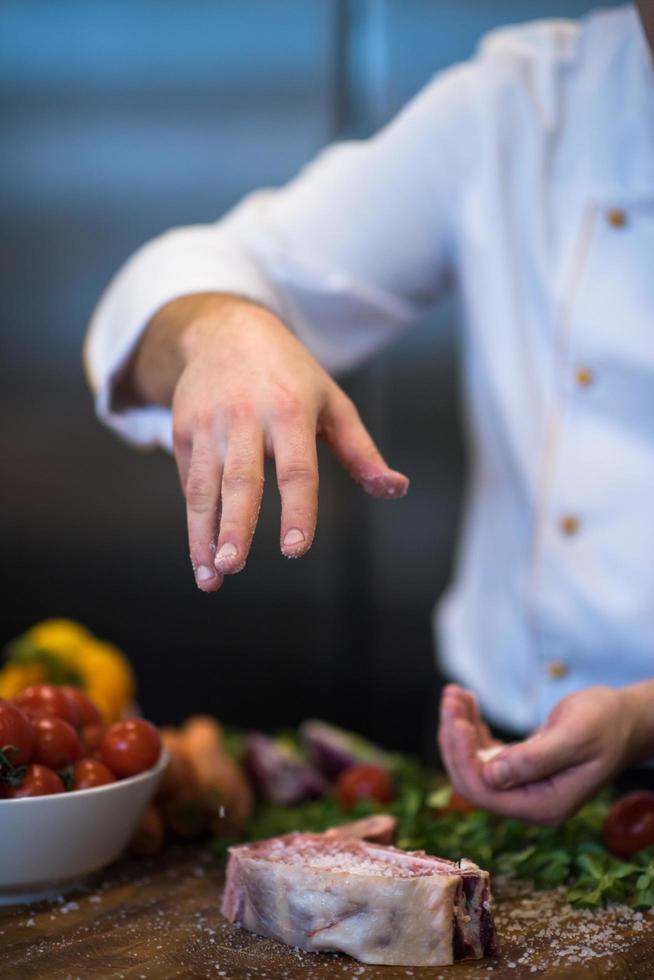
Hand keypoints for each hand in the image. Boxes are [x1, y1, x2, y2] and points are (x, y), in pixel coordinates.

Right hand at [124, 293, 408, 590]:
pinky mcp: (183, 430)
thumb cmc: (289, 376)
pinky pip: (189, 482)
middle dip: (235, 525)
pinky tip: (203, 553)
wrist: (223, 331)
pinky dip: (195, 520)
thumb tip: (396, 489)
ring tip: (210, 577)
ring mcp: (209, 424)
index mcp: (290, 410)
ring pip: (203, 487)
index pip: (296, 468)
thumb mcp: (332, 402)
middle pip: (241, 479)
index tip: (295, 550)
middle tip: (234, 566)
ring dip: (203, 536)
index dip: (297, 510)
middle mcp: (245, 417)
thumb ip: (361, 452)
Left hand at [438, 683, 641, 824]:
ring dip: (458, 728)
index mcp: (543, 804)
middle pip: (472, 780)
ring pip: (473, 765)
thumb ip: (535, 759)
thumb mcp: (574, 737)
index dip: (462, 758)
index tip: (456, 720)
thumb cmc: (605, 723)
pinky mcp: (518, 769)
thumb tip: (492, 774)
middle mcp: (529, 803)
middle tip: (451, 698)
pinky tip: (466, 701)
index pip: (483, 793)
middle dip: (455, 740)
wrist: (624, 719)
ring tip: (454, 693)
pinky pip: (483, 753)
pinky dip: (471, 727)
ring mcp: (522, 787)